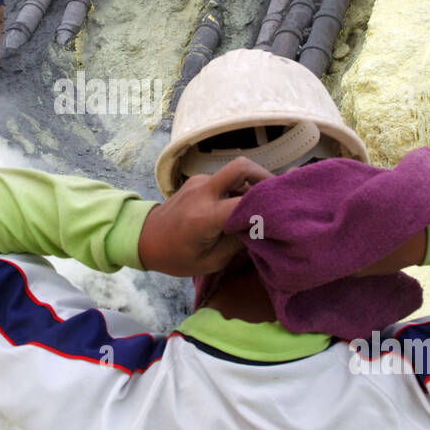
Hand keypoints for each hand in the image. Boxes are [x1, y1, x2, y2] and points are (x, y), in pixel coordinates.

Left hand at [138, 157, 271, 275]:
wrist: (144, 238)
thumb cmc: (176, 257)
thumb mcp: (210, 261)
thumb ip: (238, 242)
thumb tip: (263, 227)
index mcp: (205, 216)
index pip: (246, 202)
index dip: (268, 206)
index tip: (285, 213)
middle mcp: (203, 191)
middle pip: (242, 167)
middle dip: (265, 177)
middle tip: (279, 196)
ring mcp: (199, 182)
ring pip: (235, 172)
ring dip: (251, 185)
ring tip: (263, 205)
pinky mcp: (197, 180)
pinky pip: (225, 178)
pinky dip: (239, 188)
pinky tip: (243, 206)